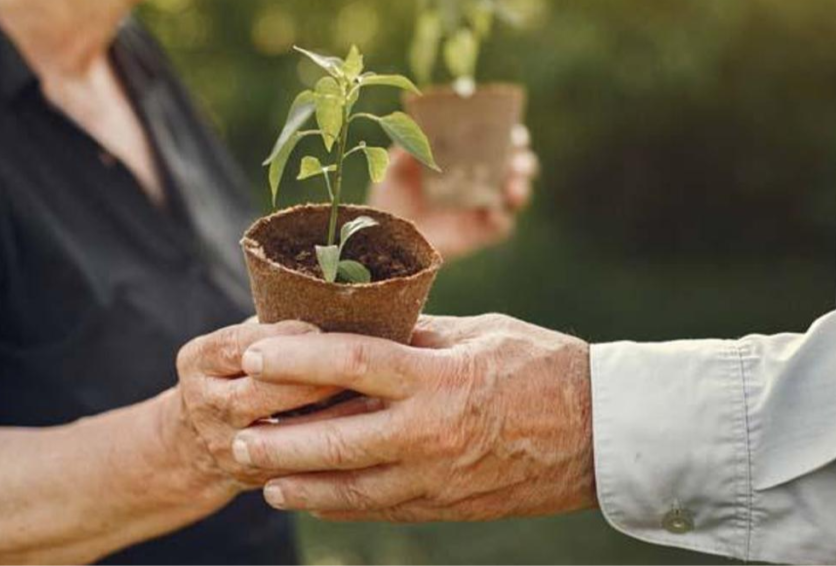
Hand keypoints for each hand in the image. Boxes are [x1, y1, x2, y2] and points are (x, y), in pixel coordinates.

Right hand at [168, 320, 346, 494]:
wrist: (195, 443)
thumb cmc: (239, 374)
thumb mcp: (238, 345)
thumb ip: (275, 331)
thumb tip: (336, 313)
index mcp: (199, 362)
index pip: (239, 344)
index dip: (285, 338)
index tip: (322, 329)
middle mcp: (206, 404)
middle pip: (261, 390)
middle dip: (313, 378)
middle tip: (359, 367)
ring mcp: (227, 445)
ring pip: (280, 433)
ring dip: (327, 416)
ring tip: (367, 399)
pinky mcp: (253, 475)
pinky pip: (295, 463)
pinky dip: (329, 448)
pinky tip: (360, 432)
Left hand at [231, 314, 596, 521]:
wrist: (600, 434)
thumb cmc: (543, 367)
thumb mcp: (481, 334)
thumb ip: (417, 336)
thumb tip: (365, 327)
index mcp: (440, 379)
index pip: (352, 364)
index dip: (296, 359)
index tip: (254, 353)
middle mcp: (431, 434)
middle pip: (335, 440)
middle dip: (277, 441)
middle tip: (235, 435)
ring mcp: (437, 477)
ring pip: (350, 489)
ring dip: (298, 484)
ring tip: (261, 478)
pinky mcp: (446, 505)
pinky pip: (381, 508)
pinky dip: (340, 504)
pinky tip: (312, 497)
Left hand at [368, 126, 537, 260]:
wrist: (386, 236)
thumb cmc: (392, 197)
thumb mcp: (394, 169)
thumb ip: (408, 149)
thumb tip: (420, 131)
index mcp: (466, 159)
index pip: (499, 142)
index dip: (512, 136)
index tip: (514, 132)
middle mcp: (481, 181)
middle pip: (516, 167)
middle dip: (524, 162)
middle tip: (518, 161)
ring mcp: (483, 208)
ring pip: (516, 196)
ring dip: (520, 188)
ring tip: (512, 188)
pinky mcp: (480, 234)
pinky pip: (502, 227)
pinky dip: (502, 219)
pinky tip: (492, 213)